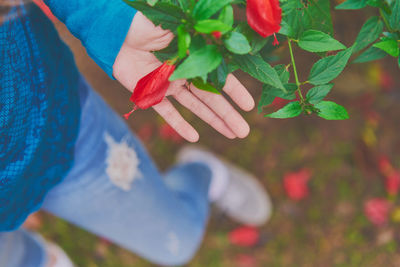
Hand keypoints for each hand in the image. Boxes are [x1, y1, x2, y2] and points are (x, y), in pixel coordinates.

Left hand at [113, 12, 254, 141]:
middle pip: (211, 97)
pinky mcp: (151, 93)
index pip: (220, 77)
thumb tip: (228, 43)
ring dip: (213, 121)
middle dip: (228, 114)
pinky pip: (166, 112)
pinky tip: (195, 137)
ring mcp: (169, 84)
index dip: (235, 92)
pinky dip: (179, 124)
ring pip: (195, 106)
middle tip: (243, 132)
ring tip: (231, 135)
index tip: (249, 107)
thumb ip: (201, 41)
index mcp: (195, 55)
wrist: (116, 29)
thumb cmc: (148, 22)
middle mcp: (185, 72)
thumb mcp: (180, 28)